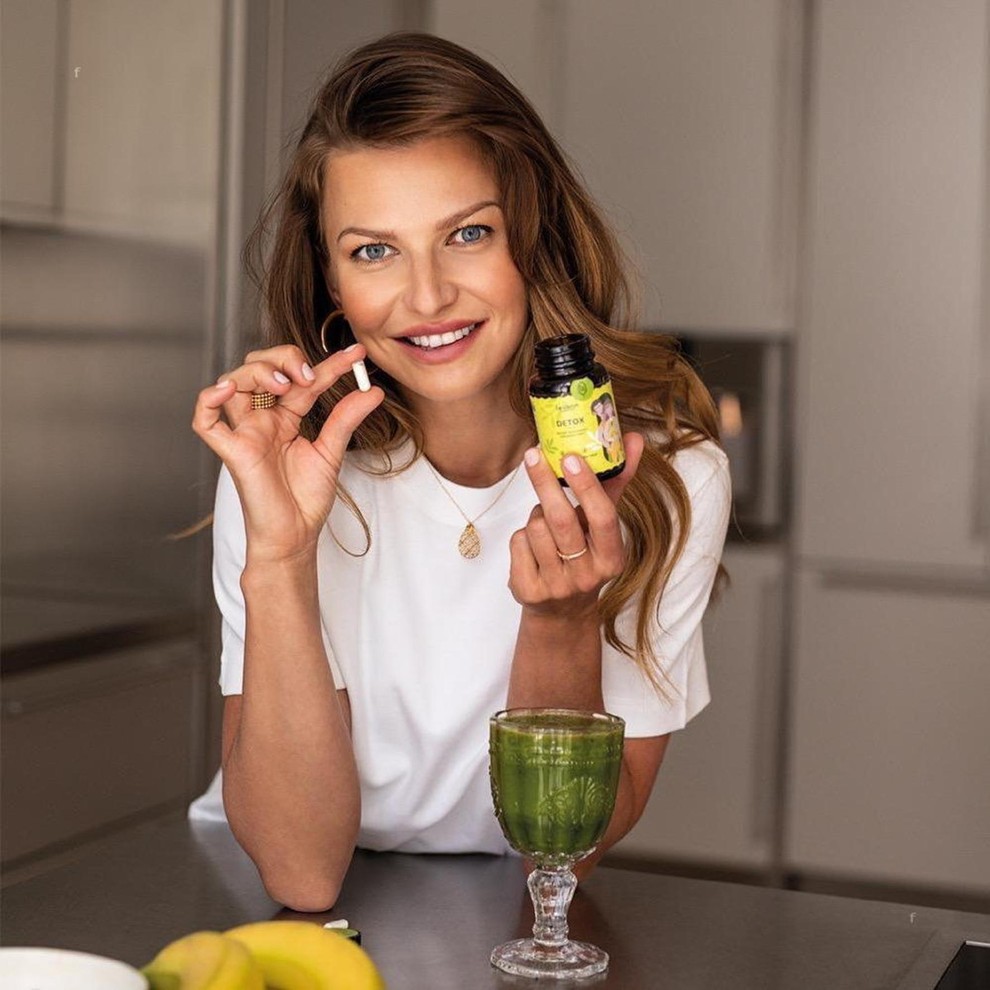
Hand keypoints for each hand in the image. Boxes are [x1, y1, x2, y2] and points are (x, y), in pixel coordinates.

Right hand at [192, 344, 383, 562]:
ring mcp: (246, 433)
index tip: (356, 354)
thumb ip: (347, 419)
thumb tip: (373, 391)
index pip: (303, 379)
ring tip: (285, 384)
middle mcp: (263, 420)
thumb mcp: (332, 452)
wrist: (295, 535)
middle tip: (309, 374)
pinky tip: (226, 389)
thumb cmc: (306, 498)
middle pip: (260, 368)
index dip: (330, 363)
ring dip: (258, 372)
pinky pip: (205, 422)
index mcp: (286, 418)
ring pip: (235, 382)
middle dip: (283, 358)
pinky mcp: (233, 452)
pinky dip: (208, 400)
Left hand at [508, 433, 644, 615]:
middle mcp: (587, 575)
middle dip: (545, 483)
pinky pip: (518, 543)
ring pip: (535, 528)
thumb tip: (632, 439)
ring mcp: (556, 586)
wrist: (563, 611)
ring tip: (545, 521)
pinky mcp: (529, 592)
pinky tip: (533, 546)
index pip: (603, 517)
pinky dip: (522, 536)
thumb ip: (616, 484)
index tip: (570, 458)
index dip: (587, 486)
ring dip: (535, 515)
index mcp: (612, 558)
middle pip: (561, 519)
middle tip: (534, 454)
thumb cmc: (585, 556)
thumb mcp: (603, 528)